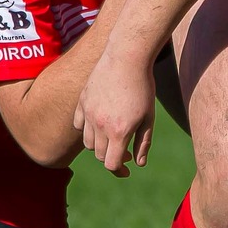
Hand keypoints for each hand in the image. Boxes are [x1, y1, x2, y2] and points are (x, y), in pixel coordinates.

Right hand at [74, 53, 156, 175]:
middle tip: (126, 151)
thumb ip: (143, 142)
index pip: (111, 164)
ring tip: (112, 137)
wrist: (127, 57)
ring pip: (87, 143)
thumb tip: (138, 163)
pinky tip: (98, 124)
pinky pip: (78, 124)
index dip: (119, 171)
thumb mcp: (149, 117)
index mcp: (119, 132)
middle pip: (99, 155)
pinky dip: (86, 129)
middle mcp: (100, 125)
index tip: (127, 171)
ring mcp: (88, 113)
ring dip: (99, 145)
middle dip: (112, 156)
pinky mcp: (81, 102)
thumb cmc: (143, 87)